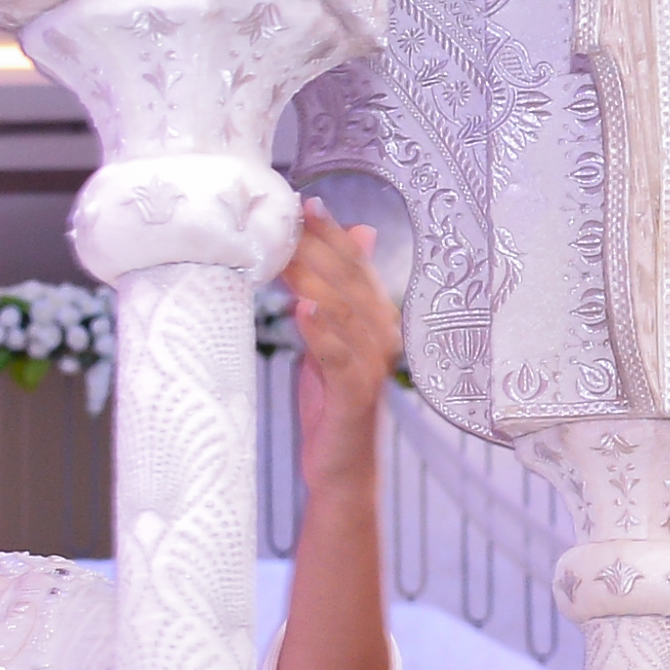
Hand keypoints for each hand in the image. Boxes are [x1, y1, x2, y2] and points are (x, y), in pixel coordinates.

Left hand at [277, 203, 396, 470]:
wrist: (340, 466)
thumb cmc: (331, 401)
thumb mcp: (327, 339)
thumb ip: (332, 292)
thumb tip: (353, 237)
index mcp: (377, 318)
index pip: (356, 266)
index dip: (333, 233)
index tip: (304, 203)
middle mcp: (382, 336)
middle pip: (350, 282)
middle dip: (319, 248)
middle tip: (286, 222)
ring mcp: (372, 366)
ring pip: (346, 313)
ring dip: (315, 281)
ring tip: (286, 256)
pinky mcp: (356, 395)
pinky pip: (341, 357)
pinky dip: (323, 332)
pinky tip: (303, 309)